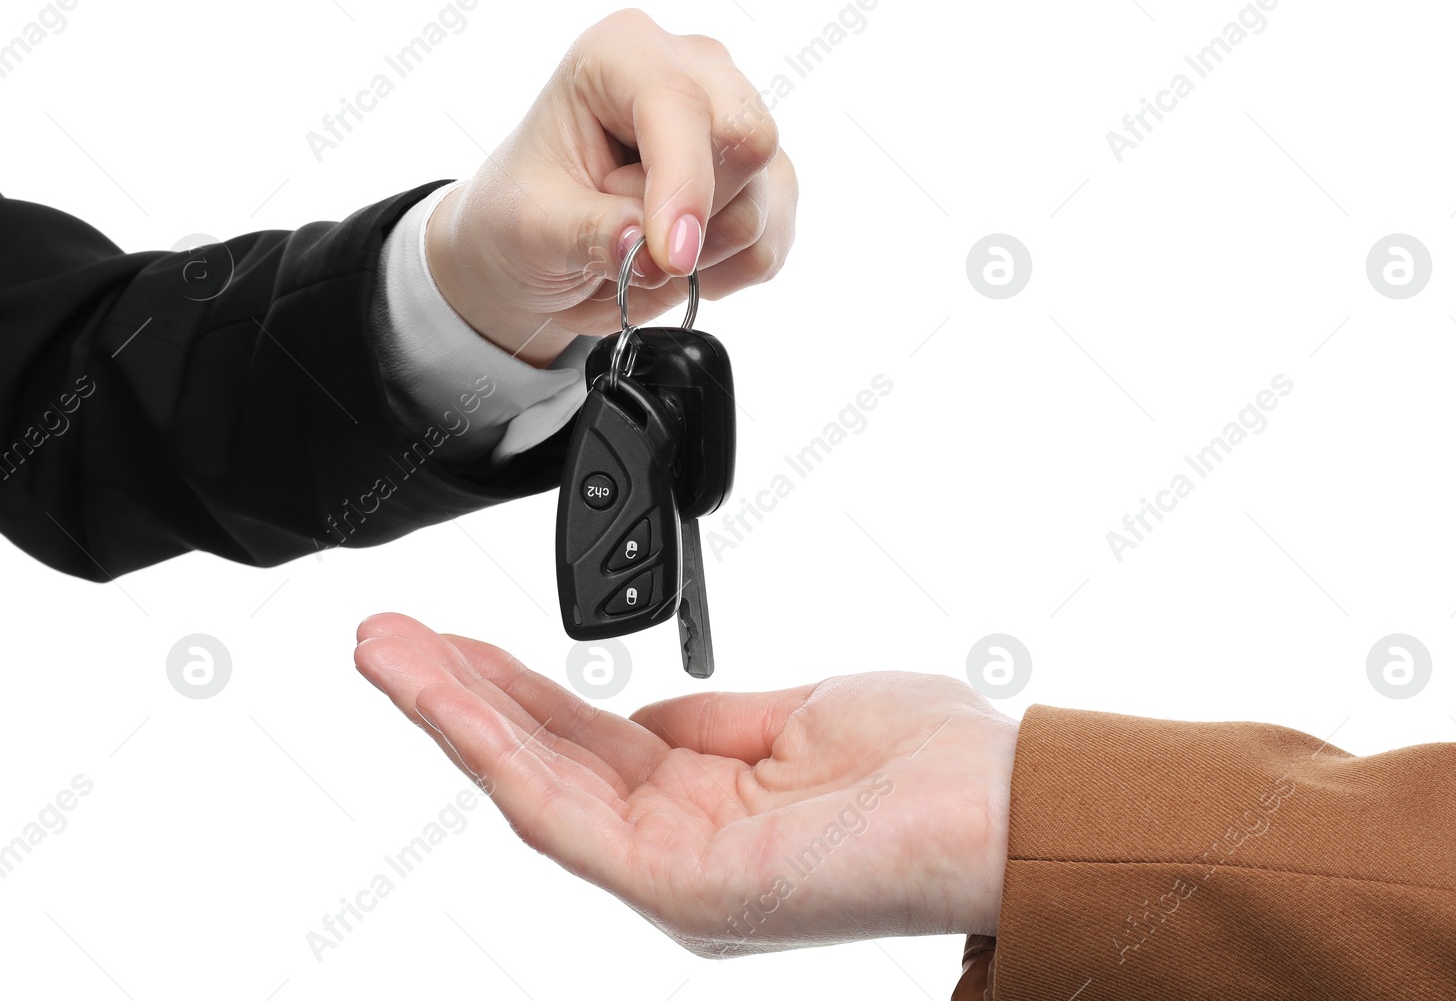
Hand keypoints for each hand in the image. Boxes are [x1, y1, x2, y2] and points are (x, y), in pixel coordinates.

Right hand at [354, 613, 1018, 954]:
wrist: (1005, 802)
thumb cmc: (928, 764)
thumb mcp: (797, 717)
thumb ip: (710, 722)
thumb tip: (647, 712)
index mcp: (707, 814)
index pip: (588, 747)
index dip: (518, 690)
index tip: (459, 641)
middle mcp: (679, 853)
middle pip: (544, 767)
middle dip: (459, 696)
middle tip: (385, 636)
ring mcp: (676, 877)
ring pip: (532, 789)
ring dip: (451, 715)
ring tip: (384, 650)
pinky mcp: (681, 886)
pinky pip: (564, 810)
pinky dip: (495, 748)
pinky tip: (445, 694)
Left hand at [424, 9, 798, 366]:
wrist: (541, 250)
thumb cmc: (524, 214)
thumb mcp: (529, 227)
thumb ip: (587, 233)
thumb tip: (652, 253)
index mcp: (623, 52)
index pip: (684, 104)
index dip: (685, 183)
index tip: (669, 257)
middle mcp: (694, 72)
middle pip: (748, 141)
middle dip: (695, 216)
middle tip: (631, 245)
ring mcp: (738, 126)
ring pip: (760, 205)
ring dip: (697, 256)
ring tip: (638, 253)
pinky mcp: (767, 184)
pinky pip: (766, 248)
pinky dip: (720, 276)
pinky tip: (673, 265)